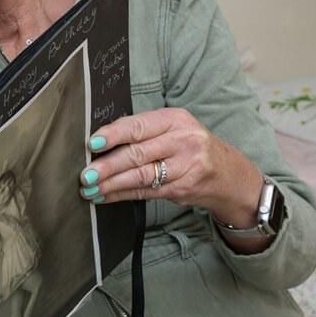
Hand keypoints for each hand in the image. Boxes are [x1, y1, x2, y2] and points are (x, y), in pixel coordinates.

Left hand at [79, 108, 263, 229]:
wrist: (230, 175)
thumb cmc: (190, 147)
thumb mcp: (174, 129)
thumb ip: (143, 131)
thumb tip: (99, 141)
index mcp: (175, 119)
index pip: (138, 126)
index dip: (113, 135)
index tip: (92, 143)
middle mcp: (183, 141)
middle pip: (138, 154)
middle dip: (107, 165)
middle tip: (85, 174)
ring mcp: (186, 167)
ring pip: (140, 176)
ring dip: (110, 184)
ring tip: (89, 188)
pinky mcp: (183, 189)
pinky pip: (145, 192)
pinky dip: (121, 194)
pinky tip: (104, 196)